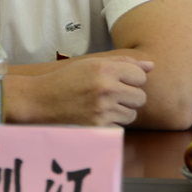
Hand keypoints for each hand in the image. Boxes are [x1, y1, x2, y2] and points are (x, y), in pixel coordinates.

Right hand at [8, 55, 152, 126]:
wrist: (40, 100)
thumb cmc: (66, 80)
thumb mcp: (92, 63)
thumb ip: (123, 63)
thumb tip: (151, 66)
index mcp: (105, 69)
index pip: (140, 76)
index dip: (131, 79)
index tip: (118, 81)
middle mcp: (106, 88)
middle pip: (140, 97)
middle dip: (129, 97)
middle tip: (110, 95)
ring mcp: (103, 110)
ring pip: (132, 115)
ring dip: (121, 112)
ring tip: (101, 106)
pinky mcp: (98, 128)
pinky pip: (120, 127)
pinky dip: (111, 124)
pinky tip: (96, 117)